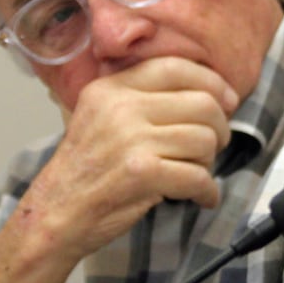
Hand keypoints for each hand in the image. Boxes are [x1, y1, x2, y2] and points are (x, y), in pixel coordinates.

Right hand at [0, 56, 236, 282]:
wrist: (56, 214)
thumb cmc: (86, 171)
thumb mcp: (102, 118)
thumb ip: (142, 99)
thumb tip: (211, 94)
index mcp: (111, 88)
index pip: (176, 68)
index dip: (212, 83)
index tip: (227, 102)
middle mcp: (121, 107)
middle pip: (202, 104)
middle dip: (219, 129)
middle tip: (215, 147)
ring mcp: (131, 139)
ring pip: (205, 140)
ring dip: (210, 163)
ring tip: (196, 174)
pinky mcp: (142, 173)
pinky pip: (198, 176)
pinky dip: (207, 191)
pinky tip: (201, 197)